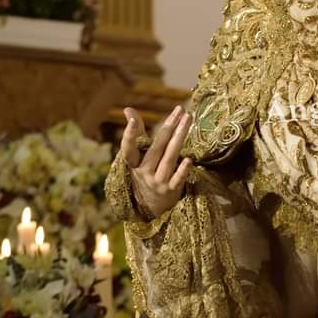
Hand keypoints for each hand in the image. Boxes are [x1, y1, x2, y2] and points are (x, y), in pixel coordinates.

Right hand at [119, 104, 194, 219]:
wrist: (153, 208)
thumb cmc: (147, 174)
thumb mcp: (138, 158)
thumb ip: (137, 134)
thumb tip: (128, 108)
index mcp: (134, 164)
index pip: (128, 149)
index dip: (129, 135)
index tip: (134, 119)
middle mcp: (144, 172)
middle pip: (157, 147)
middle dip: (169, 127)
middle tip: (180, 110)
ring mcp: (158, 182)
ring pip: (170, 158)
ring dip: (179, 138)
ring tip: (188, 119)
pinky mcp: (172, 190)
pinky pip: (177, 179)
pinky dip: (182, 170)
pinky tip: (189, 159)